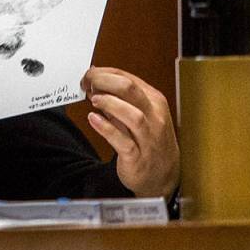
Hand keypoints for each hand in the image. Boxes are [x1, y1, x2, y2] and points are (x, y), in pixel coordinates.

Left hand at [82, 66, 179, 197]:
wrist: (163, 175)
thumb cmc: (148, 140)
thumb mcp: (138, 113)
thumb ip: (117, 97)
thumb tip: (96, 76)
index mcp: (154, 101)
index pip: (128, 78)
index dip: (104, 73)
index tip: (88, 75)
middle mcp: (154, 117)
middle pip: (130, 89)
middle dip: (105, 81)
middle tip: (87, 83)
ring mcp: (148, 138)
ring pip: (132, 115)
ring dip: (109, 103)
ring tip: (93, 99)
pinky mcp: (137, 157)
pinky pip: (123, 141)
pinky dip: (106, 128)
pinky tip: (93, 119)